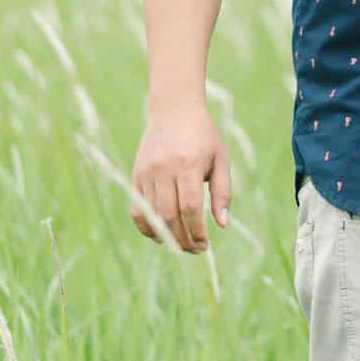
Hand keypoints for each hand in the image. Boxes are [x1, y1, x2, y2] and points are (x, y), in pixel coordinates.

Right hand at [130, 102, 230, 252]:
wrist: (174, 110)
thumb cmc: (203, 136)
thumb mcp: (221, 159)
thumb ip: (223, 192)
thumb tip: (222, 224)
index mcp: (188, 164)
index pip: (190, 208)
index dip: (197, 232)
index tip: (205, 245)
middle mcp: (164, 169)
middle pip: (170, 216)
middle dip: (182, 239)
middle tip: (194, 250)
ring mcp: (147, 172)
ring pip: (152, 215)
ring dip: (166, 236)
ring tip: (180, 244)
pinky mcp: (136, 174)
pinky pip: (137, 209)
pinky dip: (147, 226)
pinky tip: (161, 233)